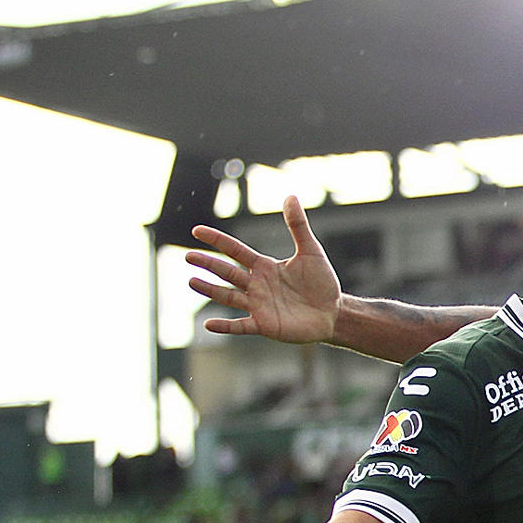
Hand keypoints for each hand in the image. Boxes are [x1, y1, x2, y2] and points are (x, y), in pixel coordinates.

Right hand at [187, 195, 340, 342]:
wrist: (334, 312)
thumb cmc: (321, 283)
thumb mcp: (311, 251)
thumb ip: (298, 226)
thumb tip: (291, 196)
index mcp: (264, 266)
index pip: (235, 250)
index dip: (217, 240)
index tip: (197, 231)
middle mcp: (257, 285)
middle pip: (227, 272)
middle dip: (208, 264)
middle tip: (188, 256)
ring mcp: (258, 305)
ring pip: (229, 296)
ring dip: (211, 290)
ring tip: (192, 281)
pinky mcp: (265, 325)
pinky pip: (241, 325)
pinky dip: (226, 326)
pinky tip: (208, 325)